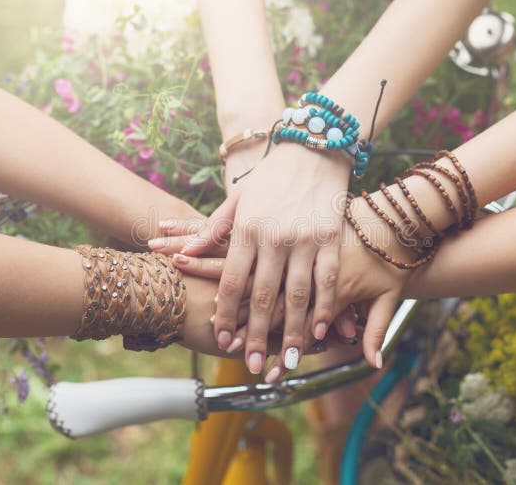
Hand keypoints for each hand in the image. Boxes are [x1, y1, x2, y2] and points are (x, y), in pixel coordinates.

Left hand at [157, 143, 351, 374]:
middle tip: (252, 365)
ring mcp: (305, 238)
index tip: (221, 340)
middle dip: (256, 334)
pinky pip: (327, 279)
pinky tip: (320, 330)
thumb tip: (185, 253)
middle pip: (263, 295)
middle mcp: (274, 237)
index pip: (231, 280)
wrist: (313, 150)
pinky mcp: (330, 237)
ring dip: (292, 331)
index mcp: (246, 228)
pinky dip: (324, 307)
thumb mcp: (238, 199)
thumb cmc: (271, 176)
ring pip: (297, 294)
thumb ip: (213, 229)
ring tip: (286, 360)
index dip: (225, 313)